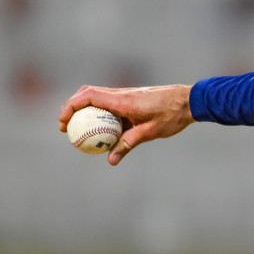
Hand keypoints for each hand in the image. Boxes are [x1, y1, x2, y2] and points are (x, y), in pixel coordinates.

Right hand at [59, 85, 194, 165]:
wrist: (190, 101)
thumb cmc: (172, 115)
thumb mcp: (149, 132)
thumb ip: (128, 144)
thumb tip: (110, 160)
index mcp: (123, 99)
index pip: (88, 96)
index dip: (70, 106)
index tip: (63, 122)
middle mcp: (122, 94)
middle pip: (88, 94)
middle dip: (72, 108)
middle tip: (65, 127)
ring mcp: (127, 95)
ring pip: (98, 97)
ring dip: (85, 110)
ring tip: (79, 130)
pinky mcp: (132, 99)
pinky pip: (110, 104)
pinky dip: (100, 114)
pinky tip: (102, 130)